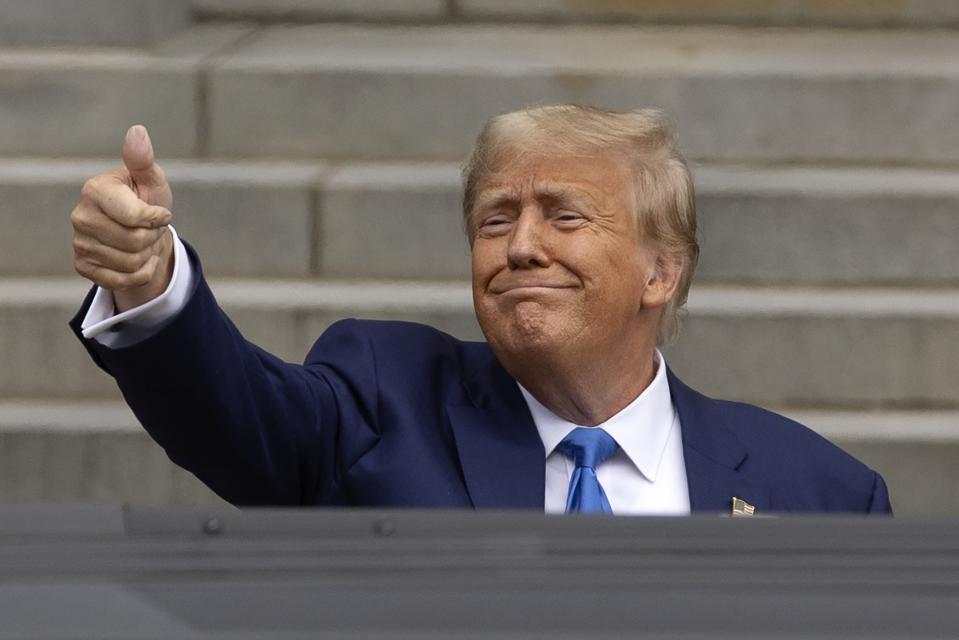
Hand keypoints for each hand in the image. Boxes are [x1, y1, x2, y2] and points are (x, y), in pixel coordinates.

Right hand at [71, 125, 174, 312]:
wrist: (141, 231)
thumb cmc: (147, 200)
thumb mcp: (151, 180)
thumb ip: (143, 160)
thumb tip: (137, 132)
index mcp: (95, 190)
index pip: (136, 217)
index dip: (157, 219)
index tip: (159, 213)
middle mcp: (80, 216)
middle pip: (135, 243)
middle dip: (153, 238)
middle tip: (149, 229)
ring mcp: (79, 243)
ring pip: (131, 263)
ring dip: (147, 255)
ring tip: (143, 242)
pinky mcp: (83, 266)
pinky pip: (123, 280)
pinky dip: (140, 273)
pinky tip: (138, 260)